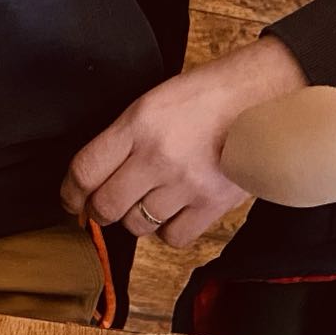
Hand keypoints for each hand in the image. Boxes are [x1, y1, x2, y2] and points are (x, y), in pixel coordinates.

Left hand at [61, 37, 303, 248]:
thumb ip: (125, 138)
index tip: (71, 199)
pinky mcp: (210, 205)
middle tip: (106, 206)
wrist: (265, 98)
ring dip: (136, 218)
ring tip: (150, 200)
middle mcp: (158, 156)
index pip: (85, 170)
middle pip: (106, 206)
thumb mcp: (156, 102)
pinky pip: (172, 237)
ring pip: (137, 225)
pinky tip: (175, 212)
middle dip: (100, 210)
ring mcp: (185, 184)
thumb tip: (95, 178)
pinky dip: (168, 230)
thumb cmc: (211, 97)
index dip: (70, 193)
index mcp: (139, 124)